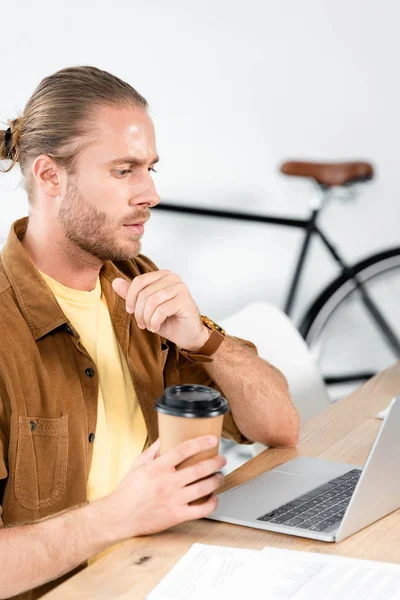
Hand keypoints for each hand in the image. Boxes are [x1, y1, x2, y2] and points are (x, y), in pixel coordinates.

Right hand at [103, 436, 225, 539]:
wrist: (120, 516)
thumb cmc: (129, 490)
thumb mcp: (138, 464)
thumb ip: (154, 450)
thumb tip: (165, 436)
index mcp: (157, 468)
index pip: (183, 450)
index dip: (200, 443)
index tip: (212, 439)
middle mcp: (167, 483)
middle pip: (198, 469)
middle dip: (215, 462)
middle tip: (221, 459)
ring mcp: (173, 500)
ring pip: (203, 488)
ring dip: (216, 480)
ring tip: (219, 476)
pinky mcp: (176, 516)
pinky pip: (201, 510)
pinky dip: (212, 503)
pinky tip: (214, 497)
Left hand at [112, 270, 210, 350]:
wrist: (188, 335)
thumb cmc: (169, 320)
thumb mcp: (145, 307)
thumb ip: (132, 294)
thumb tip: (115, 282)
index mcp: (162, 276)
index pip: (139, 281)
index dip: (130, 298)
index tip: (130, 312)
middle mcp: (173, 278)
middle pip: (144, 293)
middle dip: (139, 312)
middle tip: (142, 324)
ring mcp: (180, 288)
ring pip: (152, 301)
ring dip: (147, 318)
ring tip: (149, 326)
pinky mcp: (185, 300)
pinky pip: (162, 310)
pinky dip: (155, 321)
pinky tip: (156, 326)